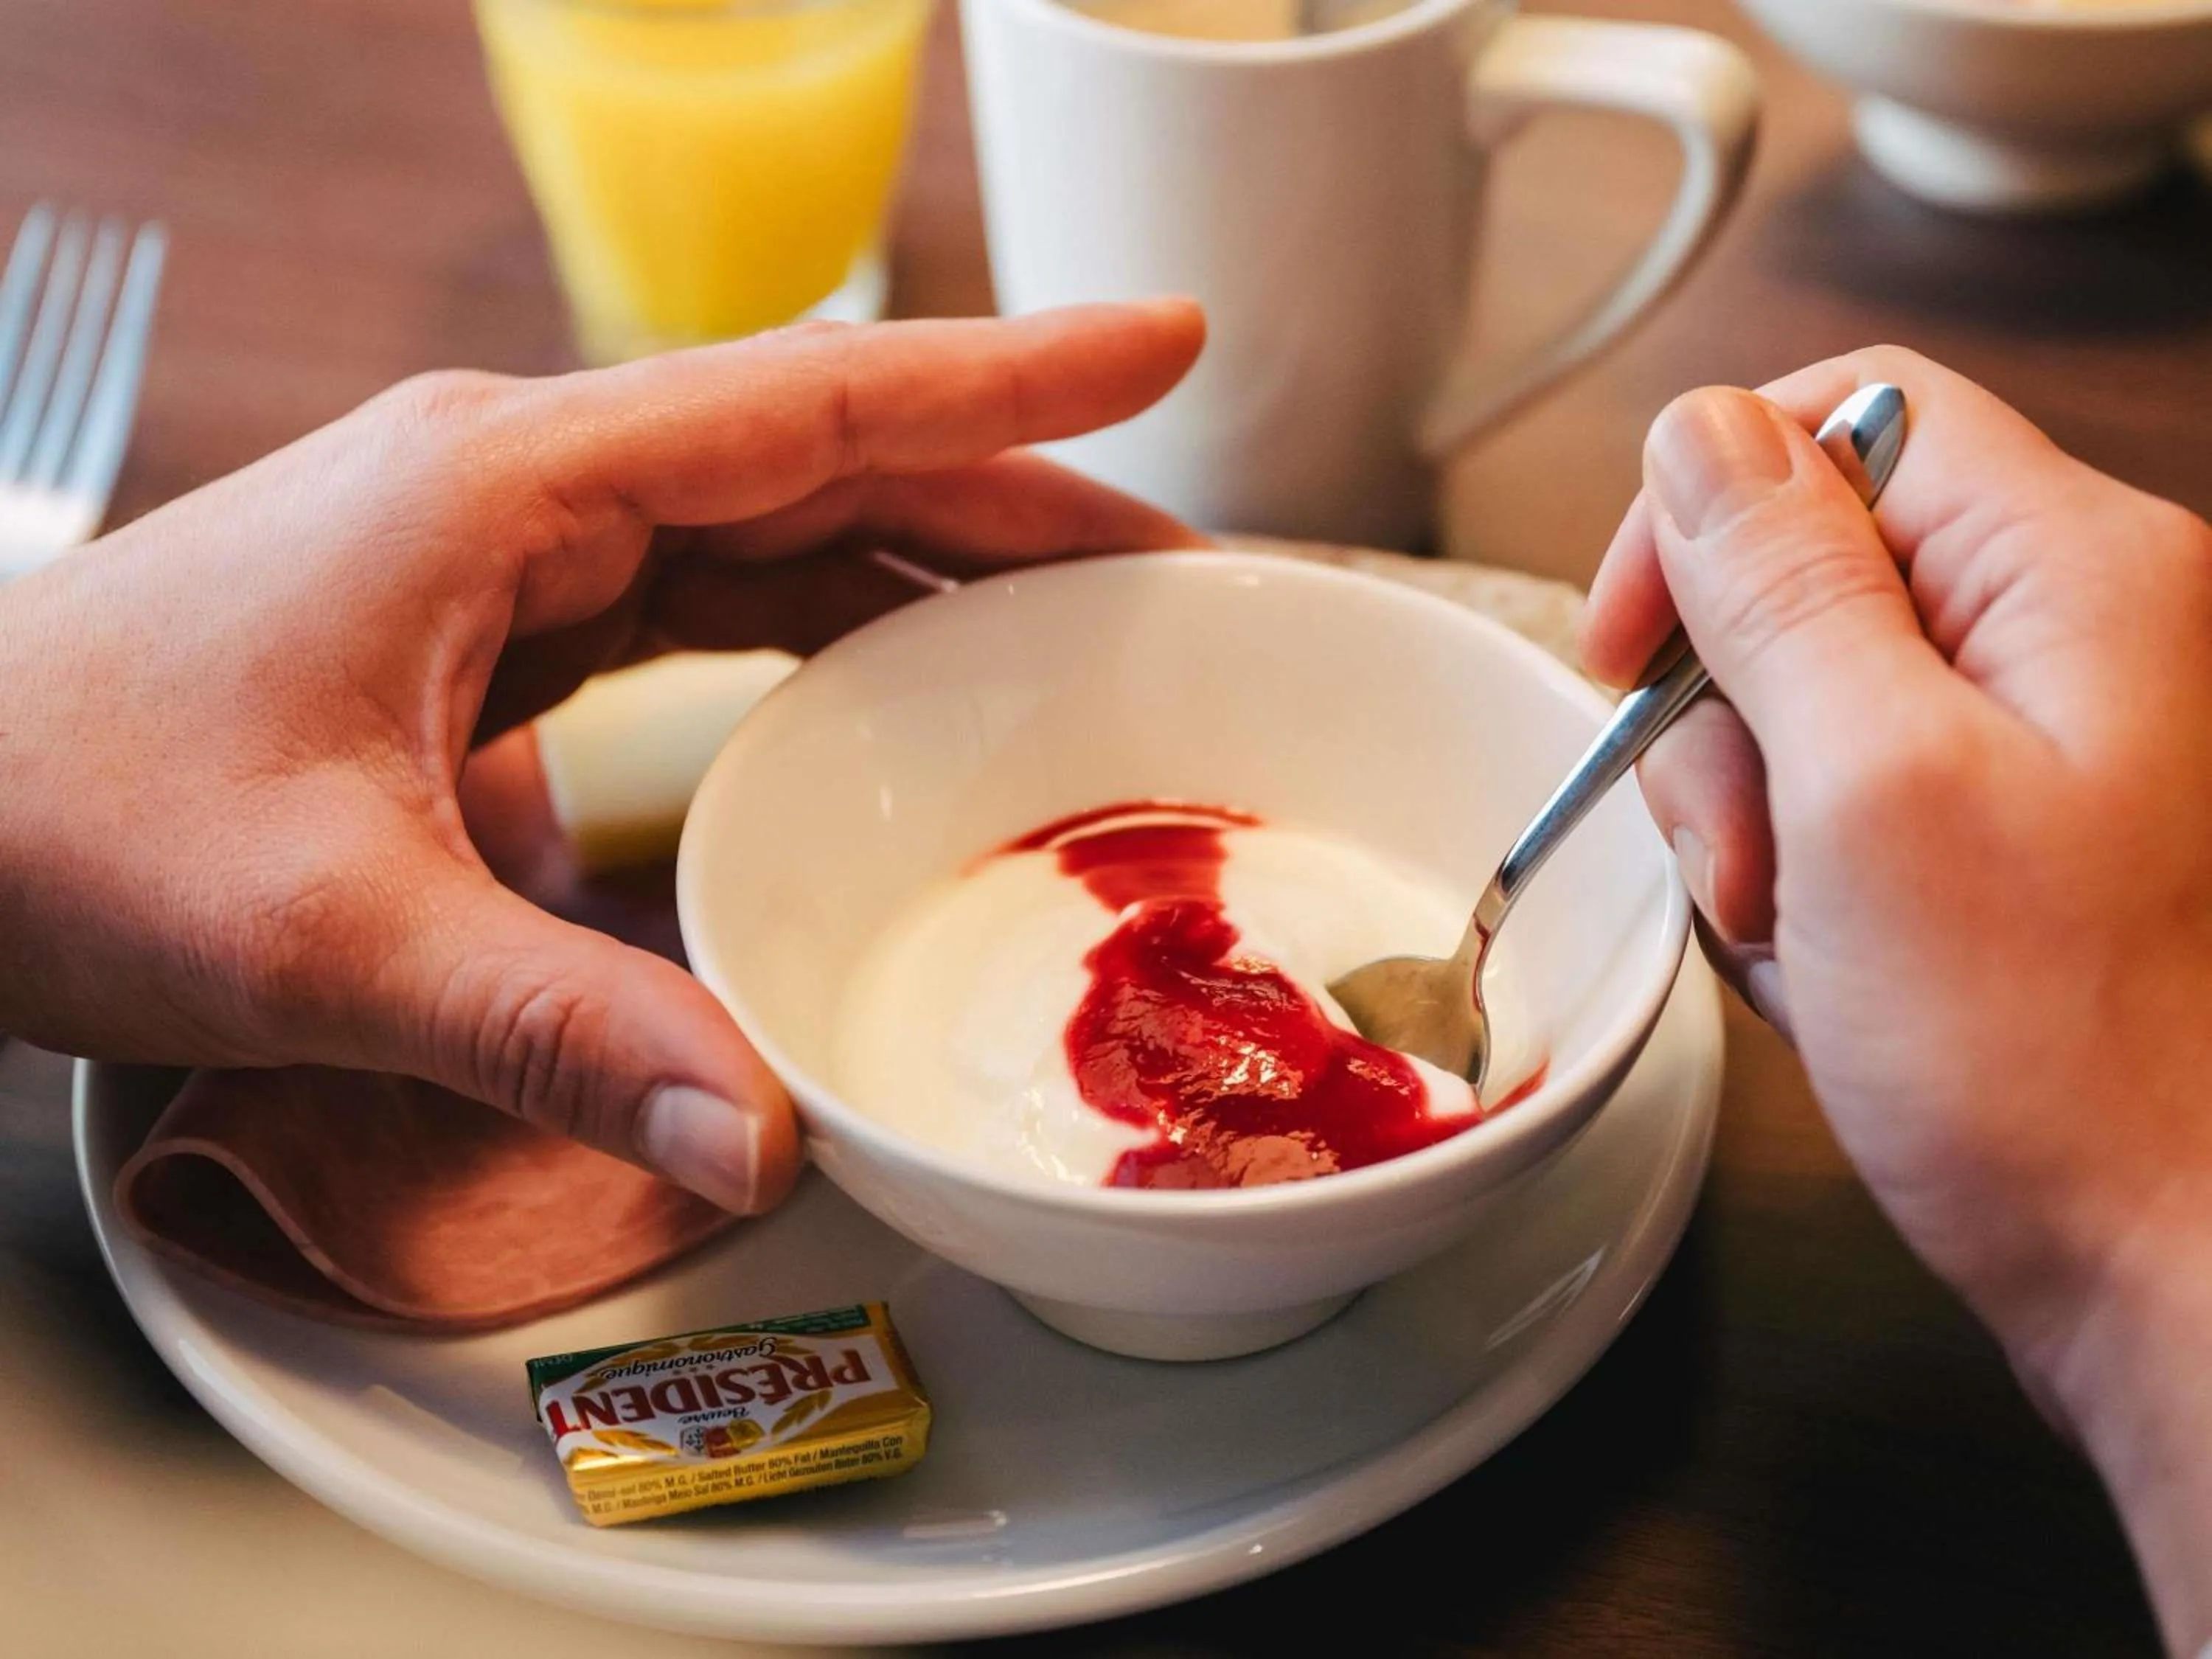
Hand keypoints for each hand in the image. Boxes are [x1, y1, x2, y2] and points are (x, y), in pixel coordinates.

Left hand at [0, 302, 1205, 1219]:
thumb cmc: (60, 818)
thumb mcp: (320, 935)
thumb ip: (551, 1029)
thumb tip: (764, 1134)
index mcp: (502, 489)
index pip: (809, 400)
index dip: (1007, 376)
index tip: (1169, 339)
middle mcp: (519, 488)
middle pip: (824, 460)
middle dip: (1016, 496)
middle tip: (1186, 569)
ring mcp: (501, 553)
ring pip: (773, 527)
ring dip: (932, 564)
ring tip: (1086, 628)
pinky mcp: (483, 626)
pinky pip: (702, 598)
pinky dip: (824, 628)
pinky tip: (894, 689)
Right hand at [1583, 348, 2211, 1653]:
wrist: (2165, 1262)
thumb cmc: (2057, 1061)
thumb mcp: (1872, 793)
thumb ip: (1783, 588)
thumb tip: (1701, 430)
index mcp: (2073, 572)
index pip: (1845, 417)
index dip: (1707, 510)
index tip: (1633, 647)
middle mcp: (2071, 628)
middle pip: (1807, 567)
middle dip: (1726, 714)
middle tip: (1749, 851)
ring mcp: (2039, 734)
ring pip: (1799, 697)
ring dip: (1750, 820)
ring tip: (1800, 935)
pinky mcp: (2001, 826)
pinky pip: (1831, 797)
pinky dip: (1795, 879)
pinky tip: (1830, 966)